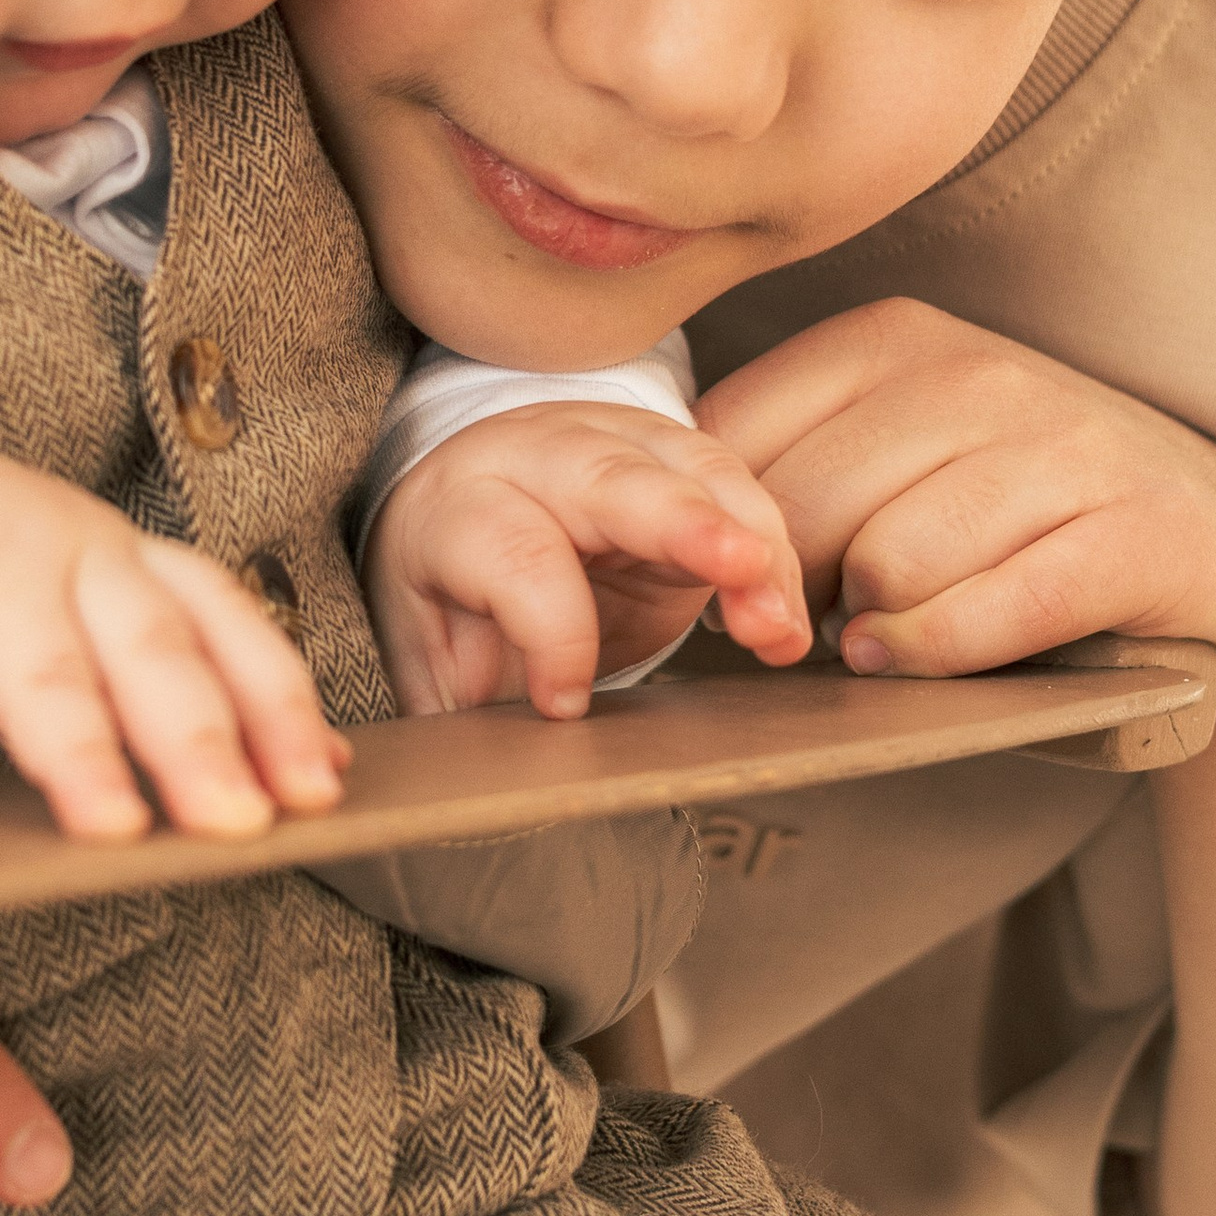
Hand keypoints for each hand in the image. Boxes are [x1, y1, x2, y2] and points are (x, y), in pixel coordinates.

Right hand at [0, 390, 349, 837]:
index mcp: (76, 561)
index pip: (208, 622)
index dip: (270, 692)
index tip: (320, 765)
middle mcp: (78, 547)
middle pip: (213, 631)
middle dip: (274, 717)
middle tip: (321, 801)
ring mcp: (31, 558)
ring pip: (154, 654)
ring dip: (207, 744)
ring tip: (241, 828)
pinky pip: (45, 685)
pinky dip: (86, 757)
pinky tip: (114, 825)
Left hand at [365, 402, 810, 718]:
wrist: (476, 505)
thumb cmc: (455, 589)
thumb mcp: (433, 649)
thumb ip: (459, 704)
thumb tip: (486, 773)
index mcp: (462, 507)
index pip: (515, 556)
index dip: (552, 634)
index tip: (568, 705)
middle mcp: (539, 458)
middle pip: (614, 479)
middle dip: (686, 523)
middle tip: (744, 570)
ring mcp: (614, 442)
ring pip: (695, 469)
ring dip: (752, 545)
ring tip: (777, 624)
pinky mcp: (675, 454)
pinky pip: (736, 488)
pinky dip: (771, 554)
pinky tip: (782, 617)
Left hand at [697, 300, 1215, 707]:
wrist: (1214, 556)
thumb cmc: (1010, 521)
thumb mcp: (890, 459)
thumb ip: (785, 472)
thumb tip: (672, 538)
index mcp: (893, 339)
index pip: (734, 438)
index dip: (719, 536)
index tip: (740, 585)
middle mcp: (978, 372)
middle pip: (801, 507)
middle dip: (787, 593)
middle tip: (810, 629)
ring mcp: (1065, 444)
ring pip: (887, 563)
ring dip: (870, 630)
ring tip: (884, 639)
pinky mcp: (1135, 532)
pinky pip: (986, 614)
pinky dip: (937, 656)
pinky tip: (919, 661)